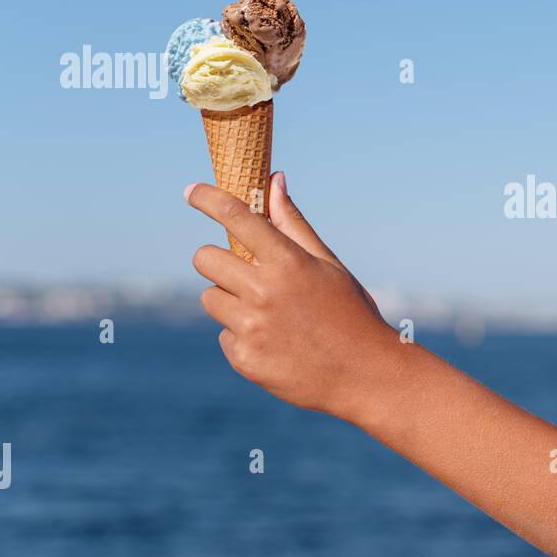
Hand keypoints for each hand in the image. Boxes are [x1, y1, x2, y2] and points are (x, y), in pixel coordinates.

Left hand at [185, 172, 401, 421]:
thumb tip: (274, 180)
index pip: (236, 218)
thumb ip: (294, 224)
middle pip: (205, 259)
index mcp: (289, 262)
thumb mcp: (328, 265)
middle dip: (218, 261)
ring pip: (210, 299)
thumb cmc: (350, 313)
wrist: (365, 375)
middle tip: (242, 272)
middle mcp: (265, 292)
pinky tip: (276, 343)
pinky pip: (224, 335)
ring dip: (230, 301)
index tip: (191, 192)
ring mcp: (252, 328)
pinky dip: (243, 336)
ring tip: (268, 315)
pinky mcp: (244, 359)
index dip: (208, 199)